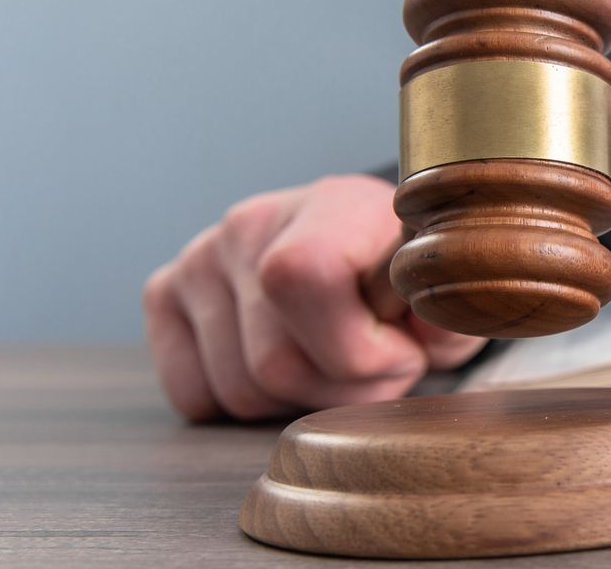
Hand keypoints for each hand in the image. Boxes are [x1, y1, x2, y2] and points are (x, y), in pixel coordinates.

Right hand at [142, 175, 485, 420]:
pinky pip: (192, 395)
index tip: (400, 350)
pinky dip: (241, 403)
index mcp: (328, 206)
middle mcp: (249, 224)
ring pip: (238, 389)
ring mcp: (200, 259)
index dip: (358, 347)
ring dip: (297, 401)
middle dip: (340, 390)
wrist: (361, 248)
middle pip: (273, 362)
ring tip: (332, 363)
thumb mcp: (446, 295)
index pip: (304, 280)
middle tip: (374, 368)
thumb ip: (445, 313)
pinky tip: (284, 367)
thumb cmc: (405, 279)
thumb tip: (421, 330)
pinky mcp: (165, 294)